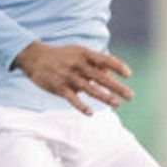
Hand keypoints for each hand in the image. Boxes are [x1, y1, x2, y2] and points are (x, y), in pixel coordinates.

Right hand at [10, 41, 133, 115]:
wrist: (35, 57)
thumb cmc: (61, 55)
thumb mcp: (78, 53)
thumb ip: (94, 61)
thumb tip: (110, 72)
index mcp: (84, 54)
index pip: (105, 60)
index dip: (118, 66)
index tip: (129, 75)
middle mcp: (78, 65)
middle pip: (102, 77)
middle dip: (117, 87)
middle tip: (130, 96)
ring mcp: (69, 77)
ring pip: (90, 89)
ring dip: (105, 97)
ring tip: (117, 104)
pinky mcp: (60, 88)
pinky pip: (72, 99)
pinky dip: (81, 107)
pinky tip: (90, 113)